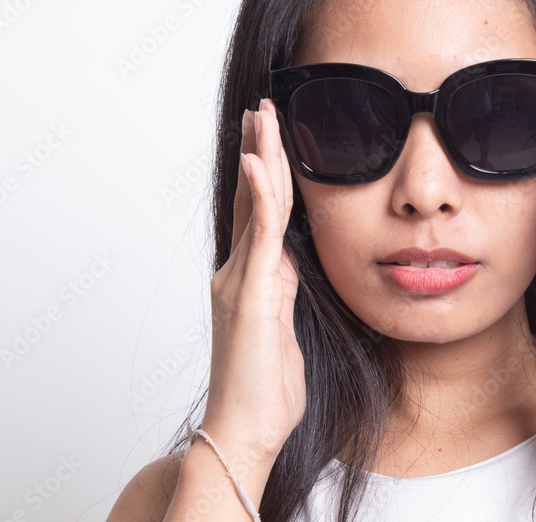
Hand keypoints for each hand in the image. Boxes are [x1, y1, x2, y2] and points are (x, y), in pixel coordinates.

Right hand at [202, 98, 304, 462]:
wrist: (247, 429)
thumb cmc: (267, 389)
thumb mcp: (286, 327)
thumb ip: (287, 290)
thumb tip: (296, 263)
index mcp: (252, 278)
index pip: (260, 212)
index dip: (266, 172)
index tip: (270, 136)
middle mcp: (240, 271)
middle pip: (253, 197)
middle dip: (260, 148)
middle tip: (263, 107)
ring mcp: (241, 279)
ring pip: (256, 204)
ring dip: (262, 155)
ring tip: (262, 115)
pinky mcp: (251, 294)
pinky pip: (260, 234)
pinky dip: (260, 194)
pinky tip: (260, 162)